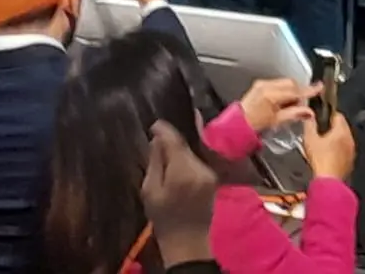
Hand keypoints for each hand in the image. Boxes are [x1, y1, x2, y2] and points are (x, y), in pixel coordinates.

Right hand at [140, 121, 217, 267]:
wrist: (187, 241)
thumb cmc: (164, 218)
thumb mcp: (150, 191)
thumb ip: (155, 162)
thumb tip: (158, 139)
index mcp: (182, 172)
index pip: (176, 141)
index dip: (165, 129)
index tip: (154, 124)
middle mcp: (200, 168)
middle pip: (185, 145)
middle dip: (172, 139)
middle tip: (157, 135)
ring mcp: (209, 172)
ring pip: (193, 152)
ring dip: (181, 148)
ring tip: (166, 148)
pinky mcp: (213, 177)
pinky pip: (199, 160)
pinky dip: (188, 158)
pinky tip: (179, 159)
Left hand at [239, 78, 316, 132]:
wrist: (237, 124)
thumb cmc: (254, 125)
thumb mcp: (277, 121)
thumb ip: (294, 114)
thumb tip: (309, 111)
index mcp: (271, 95)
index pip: (295, 90)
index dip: (308, 90)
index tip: (319, 88)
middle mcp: (266, 85)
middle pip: (291, 83)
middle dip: (298, 92)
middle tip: (299, 104)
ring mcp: (262, 83)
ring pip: (285, 82)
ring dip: (290, 91)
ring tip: (287, 105)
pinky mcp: (260, 83)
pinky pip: (277, 83)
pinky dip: (282, 90)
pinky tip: (280, 101)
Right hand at [303, 112, 357, 181]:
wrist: (328, 181)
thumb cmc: (320, 161)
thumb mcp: (310, 139)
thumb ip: (309, 124)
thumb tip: (309, 116)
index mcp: (341, 130)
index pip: (338, 114)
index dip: (328, 114)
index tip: (321, 118)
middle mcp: (350, 138)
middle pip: (342, 126)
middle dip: (332, 126)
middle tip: (321, 131)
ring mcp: (352, 150)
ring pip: (344, 137)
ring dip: (336, 138)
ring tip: (324, 143)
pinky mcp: (351, 160)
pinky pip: (346, 149)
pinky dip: (339, 149)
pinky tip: (329, 154)